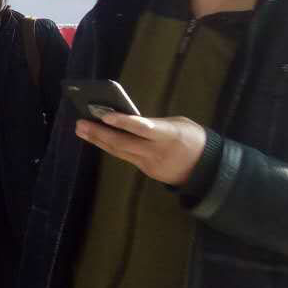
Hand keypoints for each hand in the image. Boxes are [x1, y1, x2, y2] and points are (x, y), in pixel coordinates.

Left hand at [75, 112, 207, 186]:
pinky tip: (97, 139)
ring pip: (119, 152)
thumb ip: (153, 123)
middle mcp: (156, 151)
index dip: (123, 122)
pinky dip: (110, 147)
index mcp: (169, 135)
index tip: (105, 116)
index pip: (143, 128)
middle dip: (100, 133)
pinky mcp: (146, 171)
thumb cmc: (192, 137)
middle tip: (80, 123)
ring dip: (98, 140)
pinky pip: (125, 157)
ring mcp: (149, 164)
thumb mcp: (178, 124)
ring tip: (82, 129)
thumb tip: (127, 121)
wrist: (206, 168)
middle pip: (123, 143)